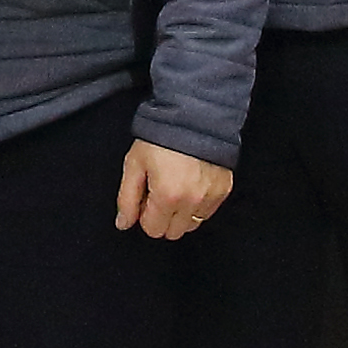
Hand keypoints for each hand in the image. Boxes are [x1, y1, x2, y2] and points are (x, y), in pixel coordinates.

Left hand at [115, 138, 233, 238]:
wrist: (194, 115)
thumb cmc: (160, 137)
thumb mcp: (134, 164)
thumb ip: (127, 198)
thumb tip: (123, 223)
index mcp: (167, 196)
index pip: (153, 230)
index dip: (144, 215)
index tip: (145, 198)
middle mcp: (192, 202)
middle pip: (173, 232)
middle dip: (162, 218)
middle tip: (159, 193)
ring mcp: (211, 197)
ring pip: (192, 225)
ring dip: (181, 214)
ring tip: (176, 187)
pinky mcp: (224, 190)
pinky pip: (208, 212)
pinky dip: (197, 205)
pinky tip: (190, 184)